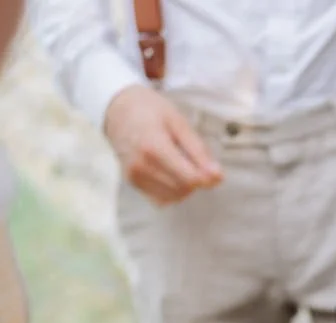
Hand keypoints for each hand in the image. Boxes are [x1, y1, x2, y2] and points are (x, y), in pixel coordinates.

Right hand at [104, 86, 221, 203]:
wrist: (118, 110)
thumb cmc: (150, 111)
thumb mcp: (178, 122)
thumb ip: (199, 150)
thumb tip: (217, 177)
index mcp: (154, 147)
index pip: (190, 178)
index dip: (207, 178)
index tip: (215, 171)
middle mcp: (142, 166)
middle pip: (183, 189)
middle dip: (196, 180)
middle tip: (194, 160)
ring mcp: (135, 177)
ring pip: (174, 197)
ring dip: (185, 187)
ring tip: (181, 164)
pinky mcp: (133, 183)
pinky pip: (161, 199)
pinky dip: (172, 191)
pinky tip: (171, 173)